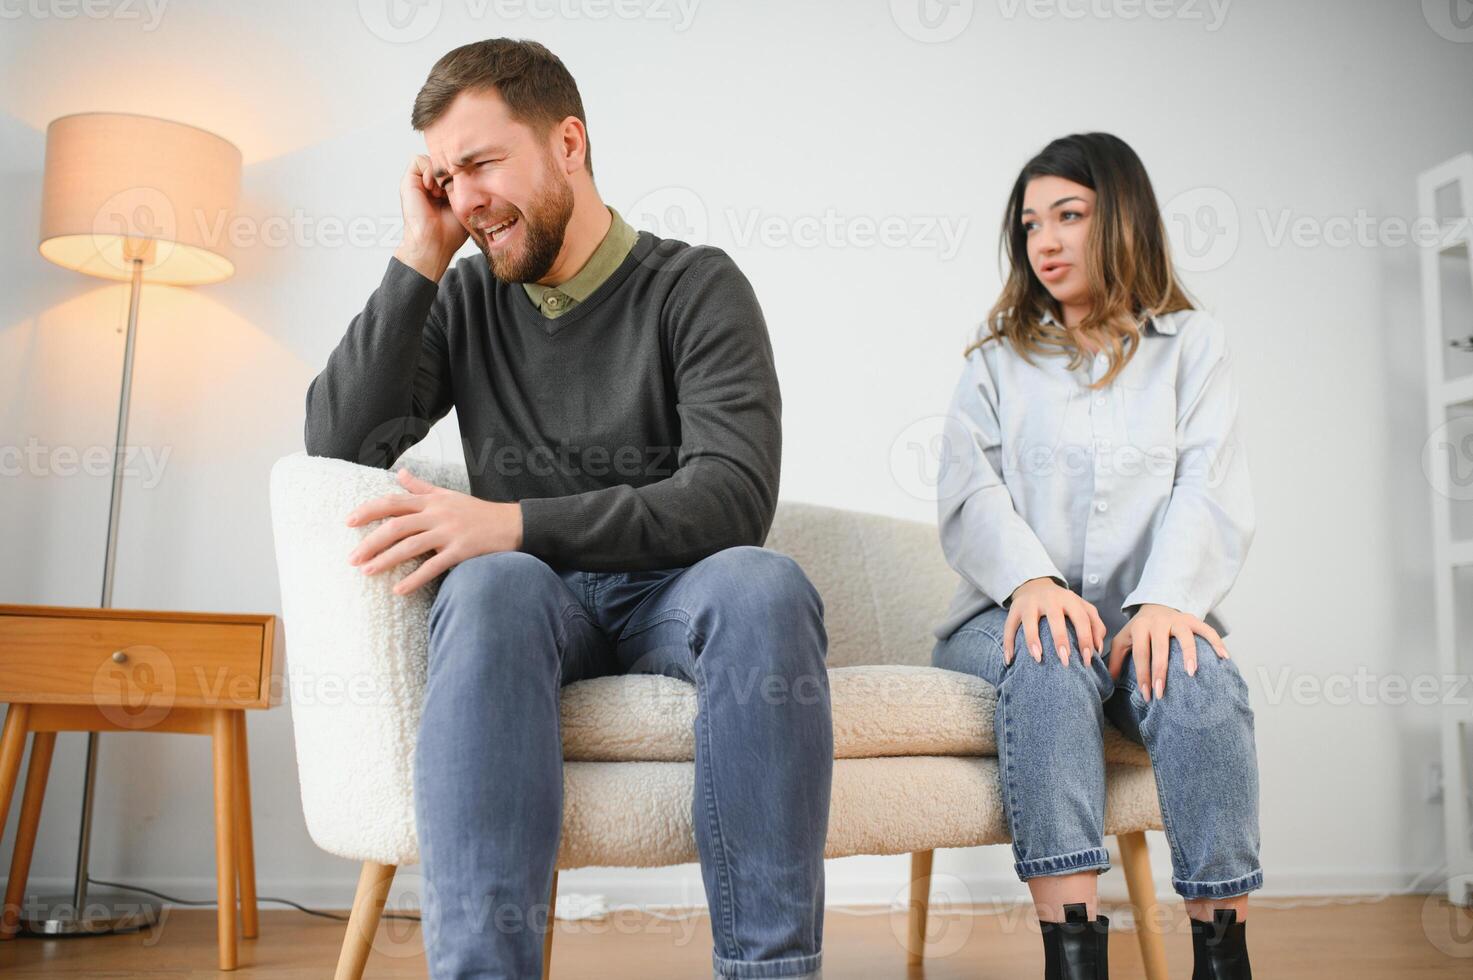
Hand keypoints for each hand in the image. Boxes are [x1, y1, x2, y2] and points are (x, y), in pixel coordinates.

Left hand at [345, 467, 522, 595]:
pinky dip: (414, 579)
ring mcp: (449, 532)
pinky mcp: (461, 550)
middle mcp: (437, 515)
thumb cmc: (478, 512)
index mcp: (432, 502)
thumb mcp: (448, 495)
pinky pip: (433, 566)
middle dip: (371, 542)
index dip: (369, 510)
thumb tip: (401, 473)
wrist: (512, 524)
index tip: (348, 521)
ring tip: (367, 572)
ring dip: (386, 560)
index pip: (393, 502)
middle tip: (352, 558)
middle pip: (396, 526)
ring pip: (410, 546)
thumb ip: (422, 487)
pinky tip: (398, 589)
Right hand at [394, 153, 467, 281]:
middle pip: (443, 160)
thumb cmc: (450, 232)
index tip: (466, 186)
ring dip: (439, 173)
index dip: (461, 171)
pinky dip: (428, 170)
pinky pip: (418, 159)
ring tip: (441, 192)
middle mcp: (430, 185)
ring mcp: (419, 182)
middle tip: (453, 189)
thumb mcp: (466, 204)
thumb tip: (476, 169)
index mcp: (442, 190)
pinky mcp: (408, 181)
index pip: (453, 166)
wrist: (434, 244)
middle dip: (451, 170)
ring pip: (432, 158)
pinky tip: (432, 189)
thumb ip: (467, 186)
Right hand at [1003, 577, 1106, 666]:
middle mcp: (1050, 599)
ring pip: (1030, 621)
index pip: (1081, 619)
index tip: (1086, 660)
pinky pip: (1009, 627)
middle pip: (1056, 619)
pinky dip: (1008, 644)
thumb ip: (1095, 625)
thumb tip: (1097, 650)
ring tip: (1038, 658)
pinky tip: (1010, 660)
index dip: (1086, 640)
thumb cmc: (1063, 604)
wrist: (1035, 585)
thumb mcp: (1082, 608)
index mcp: (1070, 599)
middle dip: (1061, 640)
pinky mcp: (1014, 608)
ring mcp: (1030, 603)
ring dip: (1033, 640)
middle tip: (1065, 661)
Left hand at [1108, 603, 1227, 700]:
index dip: (1143, 674)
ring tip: (1191, 674)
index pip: (1141, 653)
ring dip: (1189, 654)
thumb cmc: (1139, 631)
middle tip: (1162, 693)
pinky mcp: (1193, 619)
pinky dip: (1216, 642)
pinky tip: (1224, 658)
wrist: (1156, 606)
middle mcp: (1158, 621)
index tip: (1147, 695)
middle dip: (1161, 671)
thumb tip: (1109, 683)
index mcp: (1139, 627)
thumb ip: (1115, 660)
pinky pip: (1207, 629)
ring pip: (1185, 636)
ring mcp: (1177, 619)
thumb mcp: (1123, 641)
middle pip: (1160, 647)